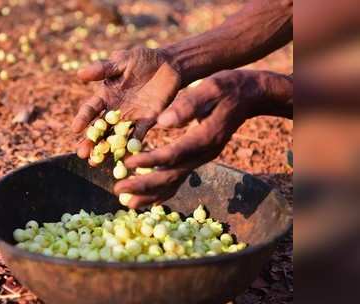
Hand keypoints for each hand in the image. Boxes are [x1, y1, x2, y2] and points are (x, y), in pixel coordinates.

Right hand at [71, 47, 181, 159]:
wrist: (168, 64)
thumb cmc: (142, 58)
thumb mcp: (123, 60)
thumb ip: (103, 69)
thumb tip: (80, 74)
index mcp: (106, 94)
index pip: (91, 109)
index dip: (83, 118)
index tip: (75, 129)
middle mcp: (115, 109)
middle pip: (99, 128)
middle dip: (90, 141)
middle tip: (82, 154)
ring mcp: (130, 117)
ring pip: (114, 136)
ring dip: (105, 149)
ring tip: (95, 163)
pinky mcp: (146, 121)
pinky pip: (137, 136)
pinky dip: (131, 147)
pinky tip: (125, 159)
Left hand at [114, 69, 291, 207]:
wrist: (250, 96)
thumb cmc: (227, 87)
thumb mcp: (210, 88)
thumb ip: (188, 104)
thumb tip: (162, 122)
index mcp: (205, 137)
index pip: (174, 154)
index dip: (150, 161)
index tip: (127, 163)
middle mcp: (204, 153)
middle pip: (172, 175)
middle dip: (144, 185)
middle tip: (118, 190)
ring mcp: (202, 158)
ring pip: (175, 183)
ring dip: (151, 194)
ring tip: (127, 202)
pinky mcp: (198, 158)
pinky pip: (179, 179)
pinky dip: (162, 191)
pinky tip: (147, 199)